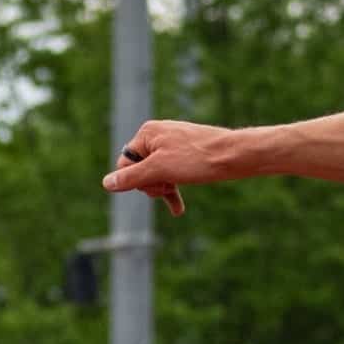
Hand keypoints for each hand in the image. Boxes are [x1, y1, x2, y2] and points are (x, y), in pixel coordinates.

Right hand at [102, 120, 239, 216]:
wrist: (236, 156)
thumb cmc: (198, 160)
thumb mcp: (160, 170)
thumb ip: (133, 177)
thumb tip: (107, 183)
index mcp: (147, 133)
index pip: (125, 163)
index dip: (137, 180)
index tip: (157, 184)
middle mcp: (158, 136)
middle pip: (140, 170)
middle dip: (152, 184)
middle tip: (168, 185)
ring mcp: (173, 146)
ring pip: (156, 175)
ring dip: (164, 188)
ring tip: (175, 191)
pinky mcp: (186, 157)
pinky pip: (171, 175)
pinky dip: (173, 190)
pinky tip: (177, 210)